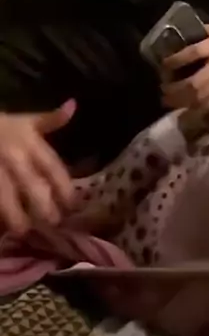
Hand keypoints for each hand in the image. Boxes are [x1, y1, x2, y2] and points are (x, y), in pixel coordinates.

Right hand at [0, 101, 75, 234]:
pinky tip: (2, 226)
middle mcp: (14, 157)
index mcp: (29, 142)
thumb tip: (74, 105)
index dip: (64, 187)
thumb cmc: (0, 126)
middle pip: (32, 186)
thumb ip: (51, 119)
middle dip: (44, 206)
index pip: (52, 167)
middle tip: (53, 222)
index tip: (73, 205)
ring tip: (23, 230)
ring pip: (6, 196)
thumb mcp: (25, 120)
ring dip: (16, 216)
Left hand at [161, 25, 208, 113]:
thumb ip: (198, 34)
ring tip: (169, 102)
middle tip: (163, 90)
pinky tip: (187, 110)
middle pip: (195, 83)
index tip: (163, 65)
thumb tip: (175, 38)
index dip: (174, 61)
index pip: (192, 54)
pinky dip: (199, 109)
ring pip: (202, 97)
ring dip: (183, 102)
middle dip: (176, 89)